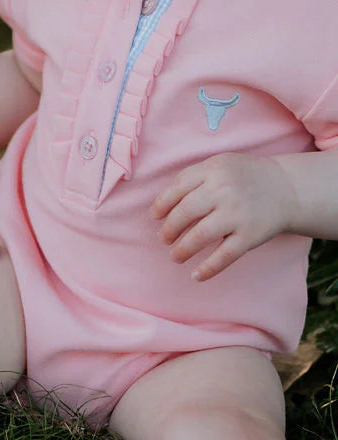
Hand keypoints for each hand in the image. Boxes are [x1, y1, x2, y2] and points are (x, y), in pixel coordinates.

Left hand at [152, 153, 296, 280]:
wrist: (285, 189)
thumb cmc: (244, 177)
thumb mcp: (220, 164)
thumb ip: (194, 177)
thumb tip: (163, 205)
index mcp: (212, 170)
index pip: (177, 187)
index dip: (161, 204)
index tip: (155, 217)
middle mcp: (224, 190)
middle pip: (185, 212)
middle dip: (169, 229)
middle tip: (163, 238)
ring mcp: (237, 214)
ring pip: (200, 235)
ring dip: (183, 249)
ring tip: (175, 256)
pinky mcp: (250, 236)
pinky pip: (225, 255)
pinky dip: (208, 268)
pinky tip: (196, 276)